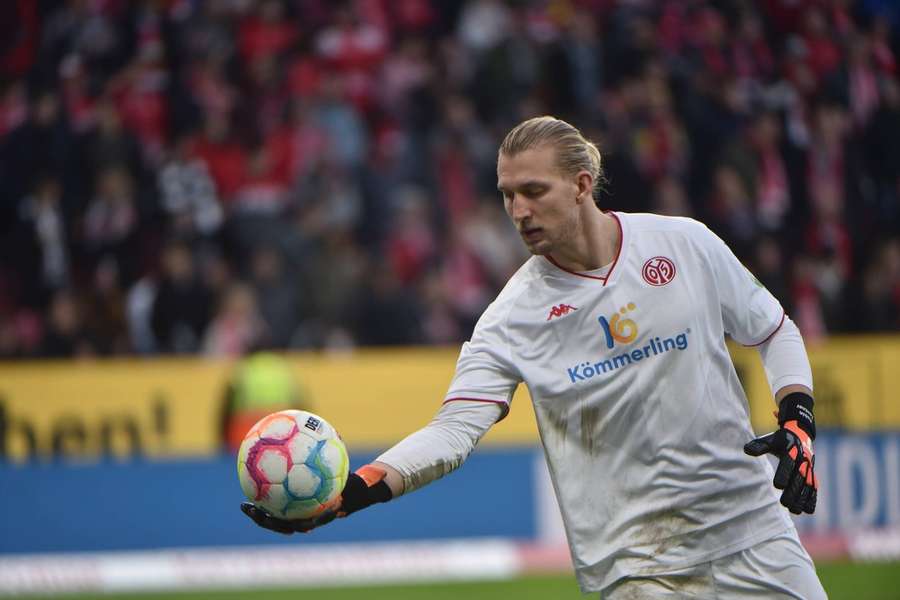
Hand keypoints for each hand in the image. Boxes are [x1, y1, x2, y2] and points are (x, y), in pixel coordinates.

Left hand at [241, 465, 392, 534]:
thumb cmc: (356, 487)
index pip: (306, 523)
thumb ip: (369, 479)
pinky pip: (276, 503)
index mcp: (321, 515)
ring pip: (275, 517)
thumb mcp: (363, 483)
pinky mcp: (291, 506)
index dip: (293, 524)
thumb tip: (378, 471)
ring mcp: (297, 514)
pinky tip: (254, 480)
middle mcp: (306, 518)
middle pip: (283, 524)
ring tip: (245, 503)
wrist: (348, 495)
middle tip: (253, 510)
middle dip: (267, 521)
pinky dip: (265, 495)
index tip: (284, 522)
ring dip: (260, 513)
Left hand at [744, 421, 817, 514]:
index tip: (778, 486)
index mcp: (791, 450)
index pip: (787, 463)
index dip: (784, 474)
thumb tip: (746, 450)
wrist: (800, 435)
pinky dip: (812, 498)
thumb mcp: (771, 440)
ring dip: (802, 498)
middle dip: (792, 491)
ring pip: (807, 485)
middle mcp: (802, 460)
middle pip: (798, 478)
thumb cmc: (781, 440)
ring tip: (794, 510)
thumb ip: (760, 446)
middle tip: (784, 504)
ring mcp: (809, 468)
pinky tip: (808, 510)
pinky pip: (814, 487)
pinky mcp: (812, 474)